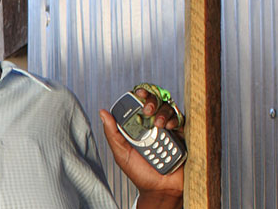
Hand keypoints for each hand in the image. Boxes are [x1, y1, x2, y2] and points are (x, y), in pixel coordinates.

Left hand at [99, 88, 183, 208]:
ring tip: (158, 124)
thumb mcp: (121, 153)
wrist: (160, 190)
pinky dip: (174, 120)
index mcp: (138, 126)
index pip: (139, 104)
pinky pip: (181, 121)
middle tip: (147, 110)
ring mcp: (167, 129)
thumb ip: (113, 134)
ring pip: (168, 108)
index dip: (139, 95)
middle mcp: (153, 124)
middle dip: (151, 100)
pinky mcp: (181, 135)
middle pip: (155, 101)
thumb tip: (102, 113)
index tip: (138, 93)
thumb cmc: (140, 173)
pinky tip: (168, 127)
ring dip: (162, 112)